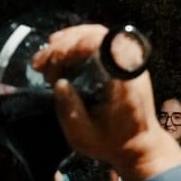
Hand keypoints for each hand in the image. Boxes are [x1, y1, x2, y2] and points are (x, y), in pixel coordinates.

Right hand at [32, 24, 180, 180]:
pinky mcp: (122, 63)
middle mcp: (129, 63)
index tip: (51, 63)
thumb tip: (59, 84)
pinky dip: (76, 47)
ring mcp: (128, 61)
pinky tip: (59, 60)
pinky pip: (98, 44)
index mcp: (124, 78)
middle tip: (39, 63)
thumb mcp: (86, 136)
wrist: (141, 147)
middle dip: (62, 44)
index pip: (100, 43)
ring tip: (45, 61)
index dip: (71, 46)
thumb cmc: (114, 144)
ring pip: (95, 34)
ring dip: (66, 43)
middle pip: (95, 33)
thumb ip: (71, 111)